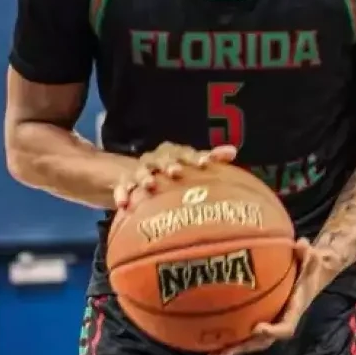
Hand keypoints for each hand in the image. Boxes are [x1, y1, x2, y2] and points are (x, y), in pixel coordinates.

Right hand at [112, 143, 236, 209]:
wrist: (142, 176)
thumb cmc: (175, 171)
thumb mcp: (192, 164)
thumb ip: (212, 158)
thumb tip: (233, 151)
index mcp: (174, 153)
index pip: (186, 152)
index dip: (196, 157)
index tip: (205, 164)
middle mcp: (156, 159)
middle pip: (162, 159)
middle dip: (168, 164)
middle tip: (176, 172)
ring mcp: (139, 171)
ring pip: (141, 171)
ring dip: (144, 177)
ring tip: (149, 185)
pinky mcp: (125, 183)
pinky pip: (122, 187)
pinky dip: (122, 194)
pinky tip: (124, 203)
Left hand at [207, 239, 323, 354]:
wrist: (311, 274)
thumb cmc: (310, 267)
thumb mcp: (313, 259)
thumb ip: (308, 254)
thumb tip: (302, 244)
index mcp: (294, 311)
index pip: (285, 328)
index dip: (272, 331)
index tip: (258, 328)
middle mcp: (281, 320)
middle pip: (263, 342)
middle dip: (244, 348)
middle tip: (225, 353)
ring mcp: (270, 321)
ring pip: (251, 341)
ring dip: (233, 350)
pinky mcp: (261, 318)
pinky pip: (245, 331)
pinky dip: (230, 338)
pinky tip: (209, 342)